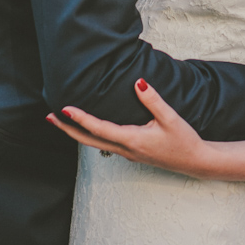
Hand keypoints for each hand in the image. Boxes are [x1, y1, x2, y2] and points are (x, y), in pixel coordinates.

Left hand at [46, 79, 207, 176]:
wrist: (195, 161)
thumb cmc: (184, 140)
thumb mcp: (171, 118)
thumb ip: (153, 100)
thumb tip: (138, 82)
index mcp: (132, 140)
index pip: (100, 128)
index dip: (81, 118)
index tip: (64, 109)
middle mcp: (125, 150)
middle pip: (89, 141)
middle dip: (67, 130)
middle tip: (49, 118)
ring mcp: (127, 154)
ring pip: (95, 144)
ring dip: (76, 132)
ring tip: (62, 120)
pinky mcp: (131, 153)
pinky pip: (104, 144)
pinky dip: (90, 135)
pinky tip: (88, 127)